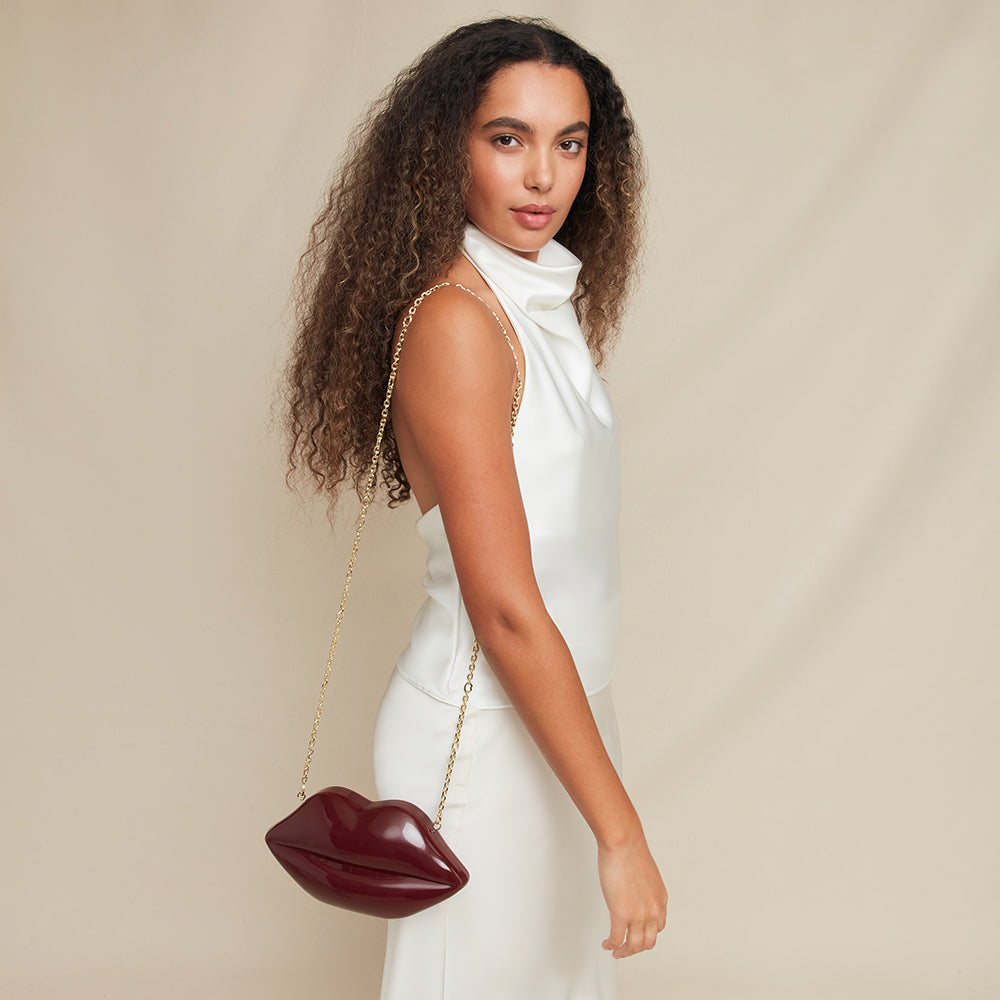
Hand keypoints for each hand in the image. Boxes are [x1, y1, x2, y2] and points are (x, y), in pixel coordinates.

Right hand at [598, 834, 667, 958]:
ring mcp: (638, 915)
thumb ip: (643, 889)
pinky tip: (606, 943)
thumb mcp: (646, 874)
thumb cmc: (630, 850)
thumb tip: (633, 892)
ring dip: (624, 952)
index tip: (636, 935)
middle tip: (626, 949)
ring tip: (616, 951)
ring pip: (634, 946)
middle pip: (648, 941)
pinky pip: (617, 939)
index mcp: (660, 899)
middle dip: (636, 948)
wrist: (623, 842)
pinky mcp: (621, 914)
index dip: (646, 934)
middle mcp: (653, 910)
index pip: (657, 927)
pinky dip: (611, 945)